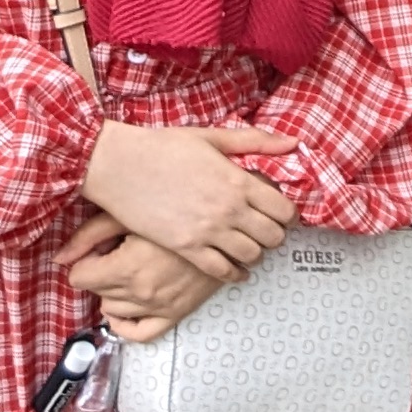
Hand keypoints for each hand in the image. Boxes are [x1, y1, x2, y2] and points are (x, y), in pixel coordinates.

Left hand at [55, 214, 228, 343]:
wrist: (224, 221)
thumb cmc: (174, 210)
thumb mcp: (128, 213)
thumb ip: (88, 236)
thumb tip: (58, 258)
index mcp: (127, 266)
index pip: (80, 277)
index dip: (85, 260)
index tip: (99, 247)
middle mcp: (141, 292)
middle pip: (96, 291)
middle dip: (99, 272)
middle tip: (115, 251)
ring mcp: (159, 306)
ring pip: (112, 310)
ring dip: (112, 291)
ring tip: (126, 269)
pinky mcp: (175, 313)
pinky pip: (140, 333)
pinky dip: (124, 325)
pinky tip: (122, 308)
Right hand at [83, 121, 298, 283]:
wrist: (119, 165)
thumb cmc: (163, 147)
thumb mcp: (212, 137)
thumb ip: (256, 141)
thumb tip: (292, 142)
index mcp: (237, 180)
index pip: (283, 209)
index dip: (289, 214)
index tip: (283, 214)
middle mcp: (229, 208)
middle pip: (273, 236)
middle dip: (275, 234)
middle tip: (268, 231)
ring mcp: (208, 231)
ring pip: (251, 255)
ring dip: (256, 253)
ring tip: (251, 246)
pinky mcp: (186, 247)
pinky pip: (221, 270)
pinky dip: (234, 273)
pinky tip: (236, 270)